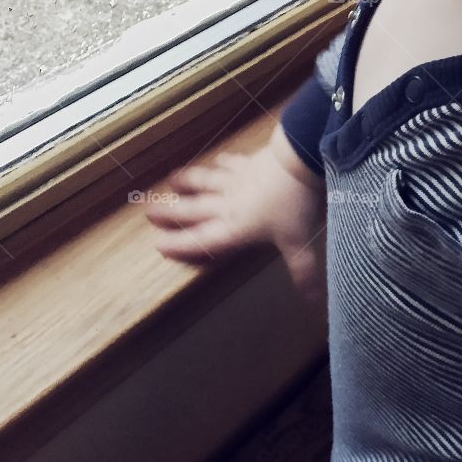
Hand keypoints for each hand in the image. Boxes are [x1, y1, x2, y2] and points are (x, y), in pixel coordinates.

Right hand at [144, 127, 327, 303]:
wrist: (298, 160)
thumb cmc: (295, 205)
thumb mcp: (299, 243)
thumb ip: (303, 272)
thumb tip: (314, 303)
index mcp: (236, 228)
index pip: (204, 240)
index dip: (182, 243)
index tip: (158, 244)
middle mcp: (229, 204)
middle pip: (195, 210)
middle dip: (171, 212)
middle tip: (148, 211)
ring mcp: (237, 180)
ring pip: (206, 182)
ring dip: (188, 182)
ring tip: (171, 180)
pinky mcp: (248, 162)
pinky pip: (231, 163)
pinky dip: (223, 162)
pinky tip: (218, 159)